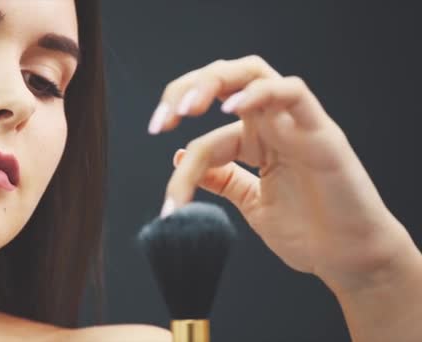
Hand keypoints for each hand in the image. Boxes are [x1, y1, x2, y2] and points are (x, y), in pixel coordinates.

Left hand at [150, 55, 419, 292]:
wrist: (349, 259)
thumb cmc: (309, 233)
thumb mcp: (251, 203)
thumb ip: (222, 178)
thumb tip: (178, 158)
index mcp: (256, 142)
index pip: (207, 133)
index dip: (182, 158)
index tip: (164, 186)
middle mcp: (273, 125)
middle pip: (226, 79)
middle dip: (186, 90)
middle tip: (164, 119)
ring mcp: (296, 125)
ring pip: (253, 73)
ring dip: (213, 83)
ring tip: (187, 108)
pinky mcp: (321, 132)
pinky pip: (293, 92)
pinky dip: (261, 93)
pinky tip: (232, 109)